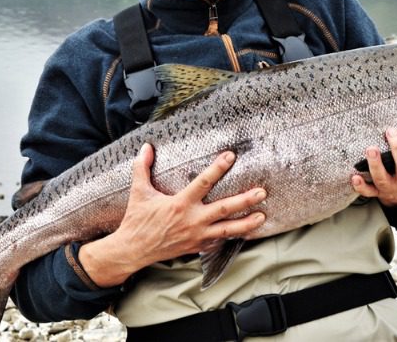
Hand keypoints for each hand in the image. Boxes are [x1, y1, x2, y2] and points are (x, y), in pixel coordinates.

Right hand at [77, 143, 265, 287]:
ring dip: (247, 223)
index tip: (230, 156)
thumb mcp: (138, 191)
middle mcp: (192, 220)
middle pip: (224, 209)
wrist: (134, 250)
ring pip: (228, 229)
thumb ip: (142, 167)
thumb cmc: (137, 219)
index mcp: (180, 203)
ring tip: (262, 216)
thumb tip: (145, 147)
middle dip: (245, 200)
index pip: (203, 182)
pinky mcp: (198, 247)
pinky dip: (233, 236)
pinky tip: (245, 231)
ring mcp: (197, 236)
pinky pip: (220, 241)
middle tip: (261, 192)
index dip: (218, 168)